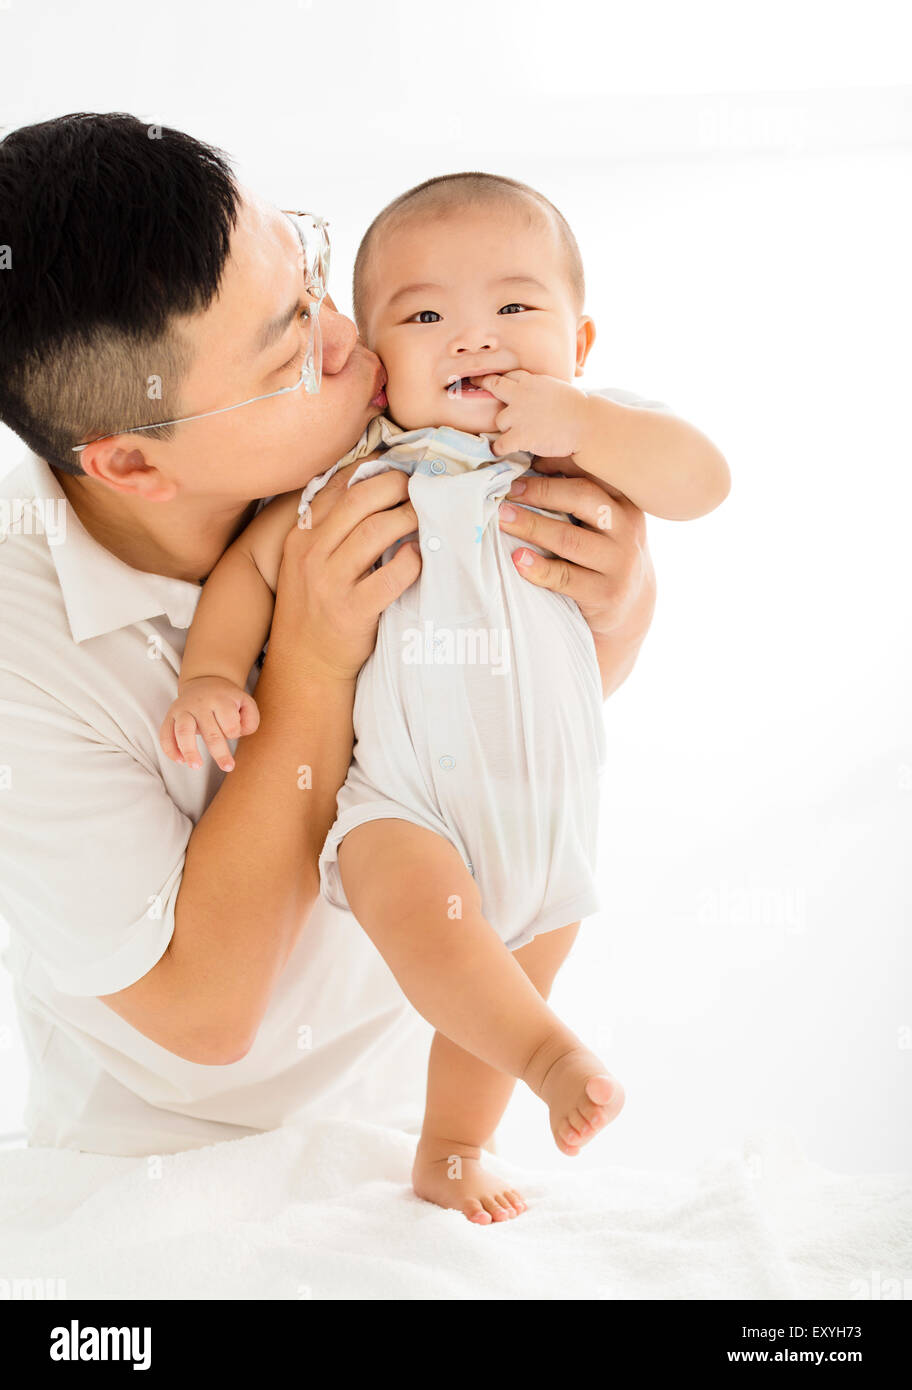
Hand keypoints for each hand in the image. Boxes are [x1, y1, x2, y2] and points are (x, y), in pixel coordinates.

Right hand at [159, 676, 259, 772]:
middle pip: (210, 732)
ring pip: (183, 731)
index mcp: (221, 700)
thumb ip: (250, 720)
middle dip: (219, 752)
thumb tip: (239, 733)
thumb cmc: (228, 700)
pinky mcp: (170, 716)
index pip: (230, 724)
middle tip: (228, 767)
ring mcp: (183, 710)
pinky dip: (170, 749)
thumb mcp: (246, 703)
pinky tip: (180, 761)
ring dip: (189, 751)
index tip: (234, 732)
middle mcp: (200, 704)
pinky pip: (165, 734)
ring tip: (196, 766)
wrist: (205, 682)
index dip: (234, 733)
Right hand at [275, 458, 421, 681]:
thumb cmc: (315, 607)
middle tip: (418, 489)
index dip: (372, 470)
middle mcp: (311, 554)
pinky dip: (412, 561)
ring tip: (425, 518)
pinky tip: (419, 557)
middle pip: (361, 499)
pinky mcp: (353, 610)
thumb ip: (331, 529)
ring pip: (378, 530)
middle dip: (396, 486)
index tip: (397, 465)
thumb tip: (372, 489)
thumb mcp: (308, 562)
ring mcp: (331, 582)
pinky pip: (392, 576)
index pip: (337, 486)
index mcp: (301, 536)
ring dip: (409, 518)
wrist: (305, 663)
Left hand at [474, 370, 589, 458]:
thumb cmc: (578, 409)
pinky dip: (499, 449)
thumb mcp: (557, 389)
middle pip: (494, 385)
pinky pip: (499, 444)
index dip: (504, 381)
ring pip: (498, 420)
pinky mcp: (520, 435)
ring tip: (514, 434)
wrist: (585, 424)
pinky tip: (502, 451)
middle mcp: (520, 394)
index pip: (510, 376)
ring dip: (505, 428)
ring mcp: (518, 415)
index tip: (495, 382)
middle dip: (484, 384)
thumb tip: (536, 397)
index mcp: (532, 381)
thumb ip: (541, 390)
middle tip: (476, 384)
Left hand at [496, 455, 654, 671]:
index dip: (557, 461)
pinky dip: (539, 568)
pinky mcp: (605, 593)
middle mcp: (627, 528)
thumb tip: (528, 460)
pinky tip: (517, 559)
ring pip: (570, 539)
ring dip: (532, 526)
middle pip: (583, 498)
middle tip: (507, 490)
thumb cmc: (603, 551)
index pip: (592, 471)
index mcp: (624, 501)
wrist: (630, 604)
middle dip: (541, 491)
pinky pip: (566, 577)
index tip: (523, 458)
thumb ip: (577, 495)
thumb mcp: (603, 520)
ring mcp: (619, 563)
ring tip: (502, 519)